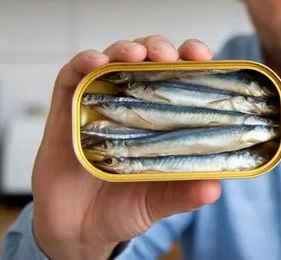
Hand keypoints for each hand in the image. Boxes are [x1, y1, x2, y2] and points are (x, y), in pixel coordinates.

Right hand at [31, 35, 221, 259]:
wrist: (75, 232)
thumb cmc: (122, 209)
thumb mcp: (157, 203)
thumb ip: (183, 194)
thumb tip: (215, 188)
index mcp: (161, 118)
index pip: (180, 76)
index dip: (191, 60)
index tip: (202, 55)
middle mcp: (132, 104)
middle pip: (147, 59)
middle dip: (159, 47)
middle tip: (167, 55)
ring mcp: (98, 103)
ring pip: (112, 60)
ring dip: (125, 48)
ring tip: (135, 53)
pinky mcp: (65, 110)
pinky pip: (71, 78)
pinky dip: (82, 63)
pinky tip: (94, 61)